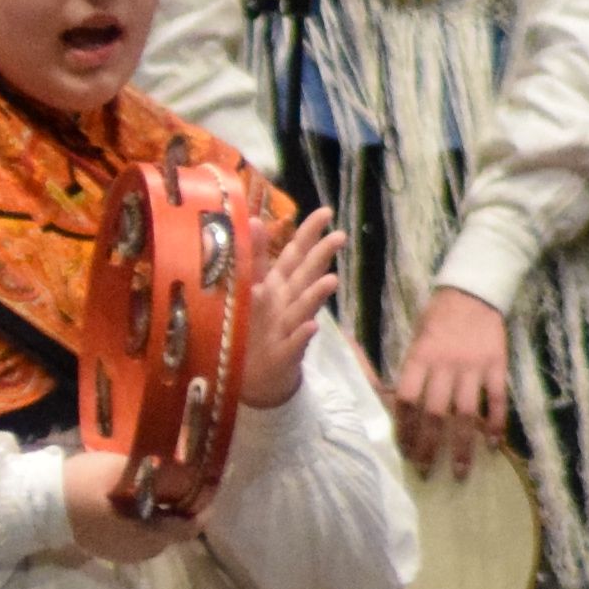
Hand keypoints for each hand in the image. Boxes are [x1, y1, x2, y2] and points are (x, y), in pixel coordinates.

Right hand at [59, 448, 200, 565]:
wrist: (36, 506)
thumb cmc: (82, 486)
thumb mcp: (124, 472)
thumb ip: (163, 476)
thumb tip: (194, 476)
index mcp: (147, 535)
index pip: (189, 528)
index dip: (202, 508)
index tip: (206, 488)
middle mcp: (140, 552)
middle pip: (173, 533)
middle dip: (180, 510)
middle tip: (178, 483)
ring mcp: (122, 554)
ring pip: (155, 536)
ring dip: (160, 515)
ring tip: (155, 490)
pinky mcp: (107, 550)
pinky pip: (137, 538)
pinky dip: (143, 522)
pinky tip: (132, 504)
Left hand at [238, 207, 351, 413]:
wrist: (256, 377)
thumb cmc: (255, 330)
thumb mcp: (249, 291)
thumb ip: (252, 258)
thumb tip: (252, 220)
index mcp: (277, 286)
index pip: (294, 255)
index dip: (308, 234)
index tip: (325, 212)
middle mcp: (286, 304)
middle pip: (304, 277)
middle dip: (320, 257)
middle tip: (340, 236)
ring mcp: (287, 329)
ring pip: (302, 308)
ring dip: (316, 295)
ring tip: (331, 280)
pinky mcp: (283, 354)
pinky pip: (293, 345)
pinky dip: (302, 337)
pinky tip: (312, 328)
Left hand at [389, 286, 512, 475]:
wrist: (473, 292)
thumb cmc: (437, 319)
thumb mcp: (415, 341)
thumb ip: (411, 373)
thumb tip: (400, 410)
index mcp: (419, 359)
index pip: (405, 400)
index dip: (403, 428)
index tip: (404, 451)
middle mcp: (444, 366)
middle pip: (434, 414)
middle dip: (429, 446)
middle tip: (426, 471)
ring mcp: (473, 367)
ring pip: (466, 414)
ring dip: (462, 445)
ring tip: (459, 471)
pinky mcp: (497, 365)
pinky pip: (497, 400)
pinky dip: (495, 424)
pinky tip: (493, 445)